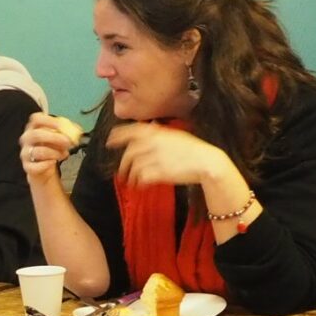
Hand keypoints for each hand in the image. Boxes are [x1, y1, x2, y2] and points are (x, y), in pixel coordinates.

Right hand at [19, 112, 73, 184]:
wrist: (44, 168)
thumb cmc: (51, 149)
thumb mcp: (58, 138)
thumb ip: (66, 132)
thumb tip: (77, 130)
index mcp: (34, 128)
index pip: (36, 119)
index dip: (49, 121)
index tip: (61, 125)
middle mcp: (27, 139)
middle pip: (36, 134)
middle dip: (54, 137)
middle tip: (67, 141)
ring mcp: (26, 153)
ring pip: (38, 151)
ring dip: (54, 153)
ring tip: (63, 154)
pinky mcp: (28, 167)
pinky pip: (36, 166)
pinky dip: (46, 165)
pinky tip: (53, 162)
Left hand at [107, 123, 227, 186]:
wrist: (206, 162)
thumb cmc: (192, 150)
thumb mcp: (174, 136)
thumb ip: (158, 134)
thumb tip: (147, 130)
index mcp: (157, 133)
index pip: (132, 131)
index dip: (118, 136)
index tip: (110, 142)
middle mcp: (153, 143)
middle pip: (129, 153)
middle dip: (123, 164)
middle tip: (122, 172)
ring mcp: (155, 158)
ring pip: (133, 167)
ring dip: (130, 176)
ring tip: (132, 181)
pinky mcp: (159, 172)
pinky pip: (141, 178)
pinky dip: (139, 183)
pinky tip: (141, 185)